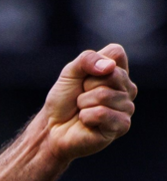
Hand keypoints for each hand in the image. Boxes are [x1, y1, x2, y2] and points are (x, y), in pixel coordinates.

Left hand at [42, 43, 136, 161]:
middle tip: (80, 98)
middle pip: (111, 75)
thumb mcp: (69, 72)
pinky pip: (102, 114)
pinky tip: (86, 122)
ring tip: (83, 110)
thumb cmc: (63, 100)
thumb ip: (87, 59)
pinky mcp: (122, 125)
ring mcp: (127, 107)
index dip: (92, 64)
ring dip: (84, 103)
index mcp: (119, 71)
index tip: (83, 78)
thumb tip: (109, 67)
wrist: (52, 128)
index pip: (116, 53)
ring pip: (104, 95)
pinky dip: (86, 117)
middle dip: (86, 86)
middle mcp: (128, 88)